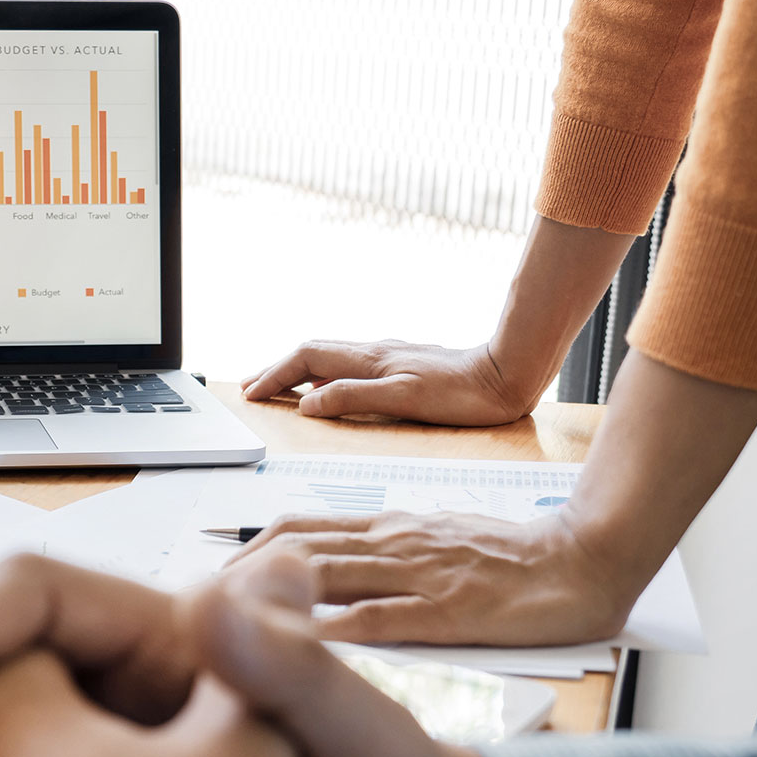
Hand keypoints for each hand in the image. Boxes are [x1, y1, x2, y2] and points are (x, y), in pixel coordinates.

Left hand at [229, 509, 632, 646]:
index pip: (296, 531)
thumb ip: (382, 558)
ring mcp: (418, 574)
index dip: (241, 555)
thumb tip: (322, 578)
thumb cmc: (513, 563)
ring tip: (215, 630)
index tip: (201, 585)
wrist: (588, 559)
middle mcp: (393, 543)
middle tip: (187, 614)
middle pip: (292, 549)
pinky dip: (326, 635)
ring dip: (261, 600)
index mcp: (388, 530)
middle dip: (232, 580)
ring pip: (322, 574)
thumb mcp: (434, 545)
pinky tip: (288, 653)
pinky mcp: (448, 611)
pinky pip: (377, 619)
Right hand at [239, 339, 536, 424]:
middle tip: (250, 387)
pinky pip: (349, 365)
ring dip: (298, 371)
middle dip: (277, 369)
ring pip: (330, 357)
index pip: (306, 359)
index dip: (274, 375)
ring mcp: (388, 357)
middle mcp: (374, 352)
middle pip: (311, 353)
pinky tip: (328, 386)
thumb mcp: (403, 399)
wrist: (506, 375)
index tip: (251, 393)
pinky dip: (324, 374)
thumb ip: (352, 398)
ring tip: (278, 386)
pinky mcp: (403, 364)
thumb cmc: (461, 394)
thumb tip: (306, 404)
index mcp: (369, 360)